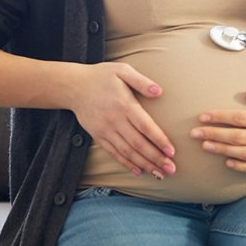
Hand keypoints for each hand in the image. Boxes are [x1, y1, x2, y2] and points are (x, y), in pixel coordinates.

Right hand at [67, 62, 175, 179]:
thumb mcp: (122, 70)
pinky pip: (114, 153)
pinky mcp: (98, 136)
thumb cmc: (102, 76)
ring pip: (127, 152)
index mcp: (124, 104)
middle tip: (171, 169)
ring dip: (144, 164)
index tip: (171, 151)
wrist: (74, 87)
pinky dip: (127, 163)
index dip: (159, 140)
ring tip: (160, 174)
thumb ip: (142, 81)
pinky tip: (139, 171)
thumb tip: (159, 91)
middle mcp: (115, 120)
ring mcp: (105, 130)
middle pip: (138, 143)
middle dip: (156, 158)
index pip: (145, 126)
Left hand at [194, 89, 245, 174]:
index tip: (204, 116)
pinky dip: (241, 166)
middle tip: (194, 133)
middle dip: (213, 135)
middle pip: (238, 137)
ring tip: (205, 147)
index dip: (220, 117)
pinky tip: (228, 162)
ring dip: (222, 151)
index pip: (242, 118)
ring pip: (244, 154)